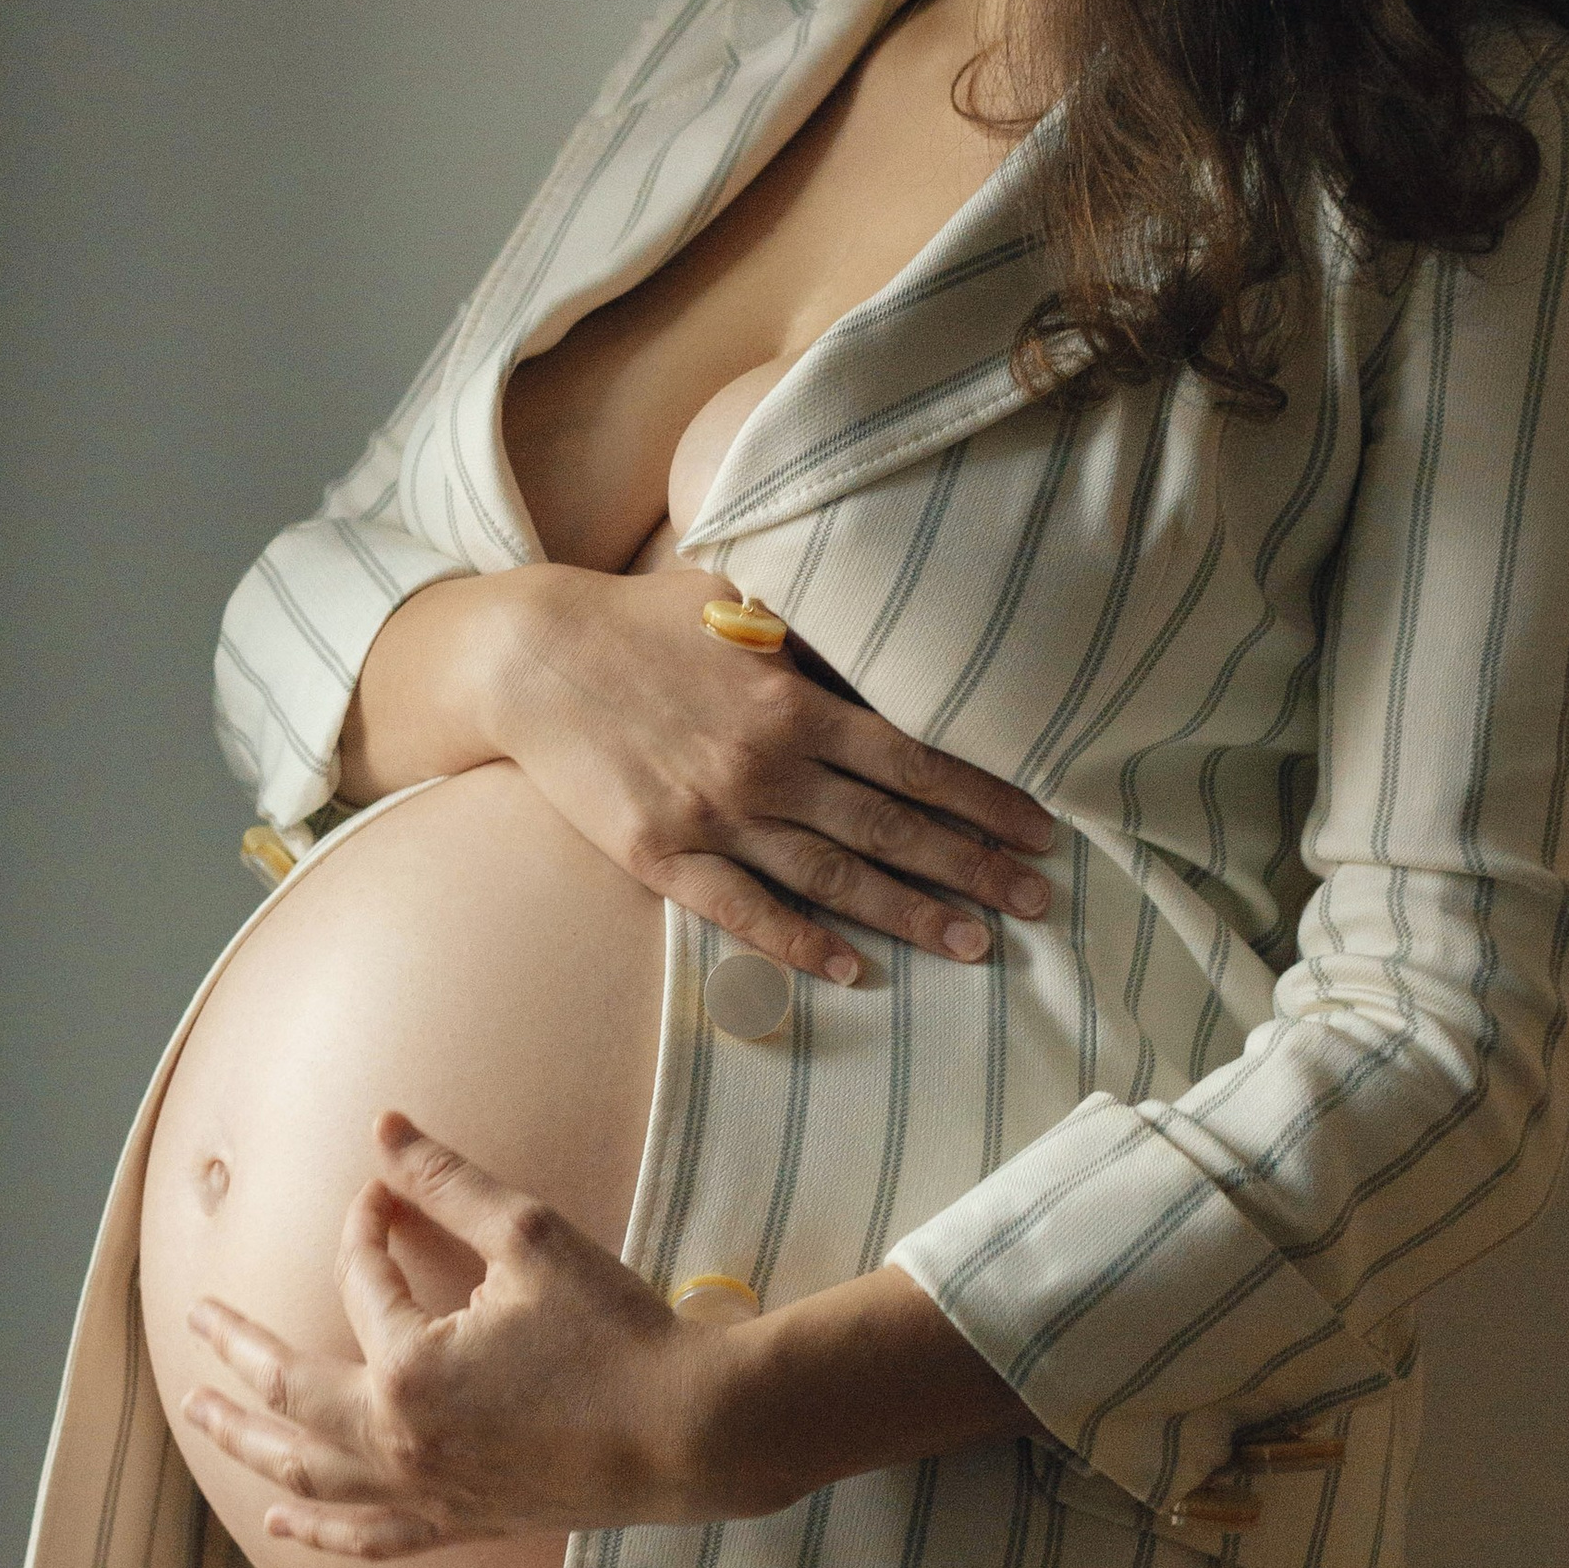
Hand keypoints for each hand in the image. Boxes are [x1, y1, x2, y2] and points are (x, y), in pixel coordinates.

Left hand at [178, 1115, 718, 1559]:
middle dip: (237, 1349)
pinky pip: (369, 1539)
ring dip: (247, 1442)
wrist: (691, 1432)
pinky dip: (318, 1532)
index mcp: (408, 1369)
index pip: (361, 1280)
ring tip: (199, 1415)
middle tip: (195, 1316)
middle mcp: (398, 1442)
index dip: (369, 1222)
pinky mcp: (460, 1524)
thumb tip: (383, 1125)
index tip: (388, 1189)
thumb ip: (445, 1181)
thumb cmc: (616, 1331)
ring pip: (310, 1473)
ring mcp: (426, 1493)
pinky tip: (280, 1522)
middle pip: (290, 1390)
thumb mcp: (529, 1236)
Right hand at [476, 559, 1057, 983]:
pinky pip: (744, 912)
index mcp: (794, 702)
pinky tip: (854, 971)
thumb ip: (816, 626)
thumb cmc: (640, 620)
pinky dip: (801, 945)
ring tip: (974, 947)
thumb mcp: (737, 596)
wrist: (529, 658)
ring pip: (833, 879)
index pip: (914, 760)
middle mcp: (765, 765)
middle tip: (1039, 903)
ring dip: (910, 916)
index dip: (984, 799)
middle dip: (974, 869)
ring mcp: (714, 816)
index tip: (1039, 828)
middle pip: (892, 828)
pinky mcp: (661, 855)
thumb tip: (890, 631)